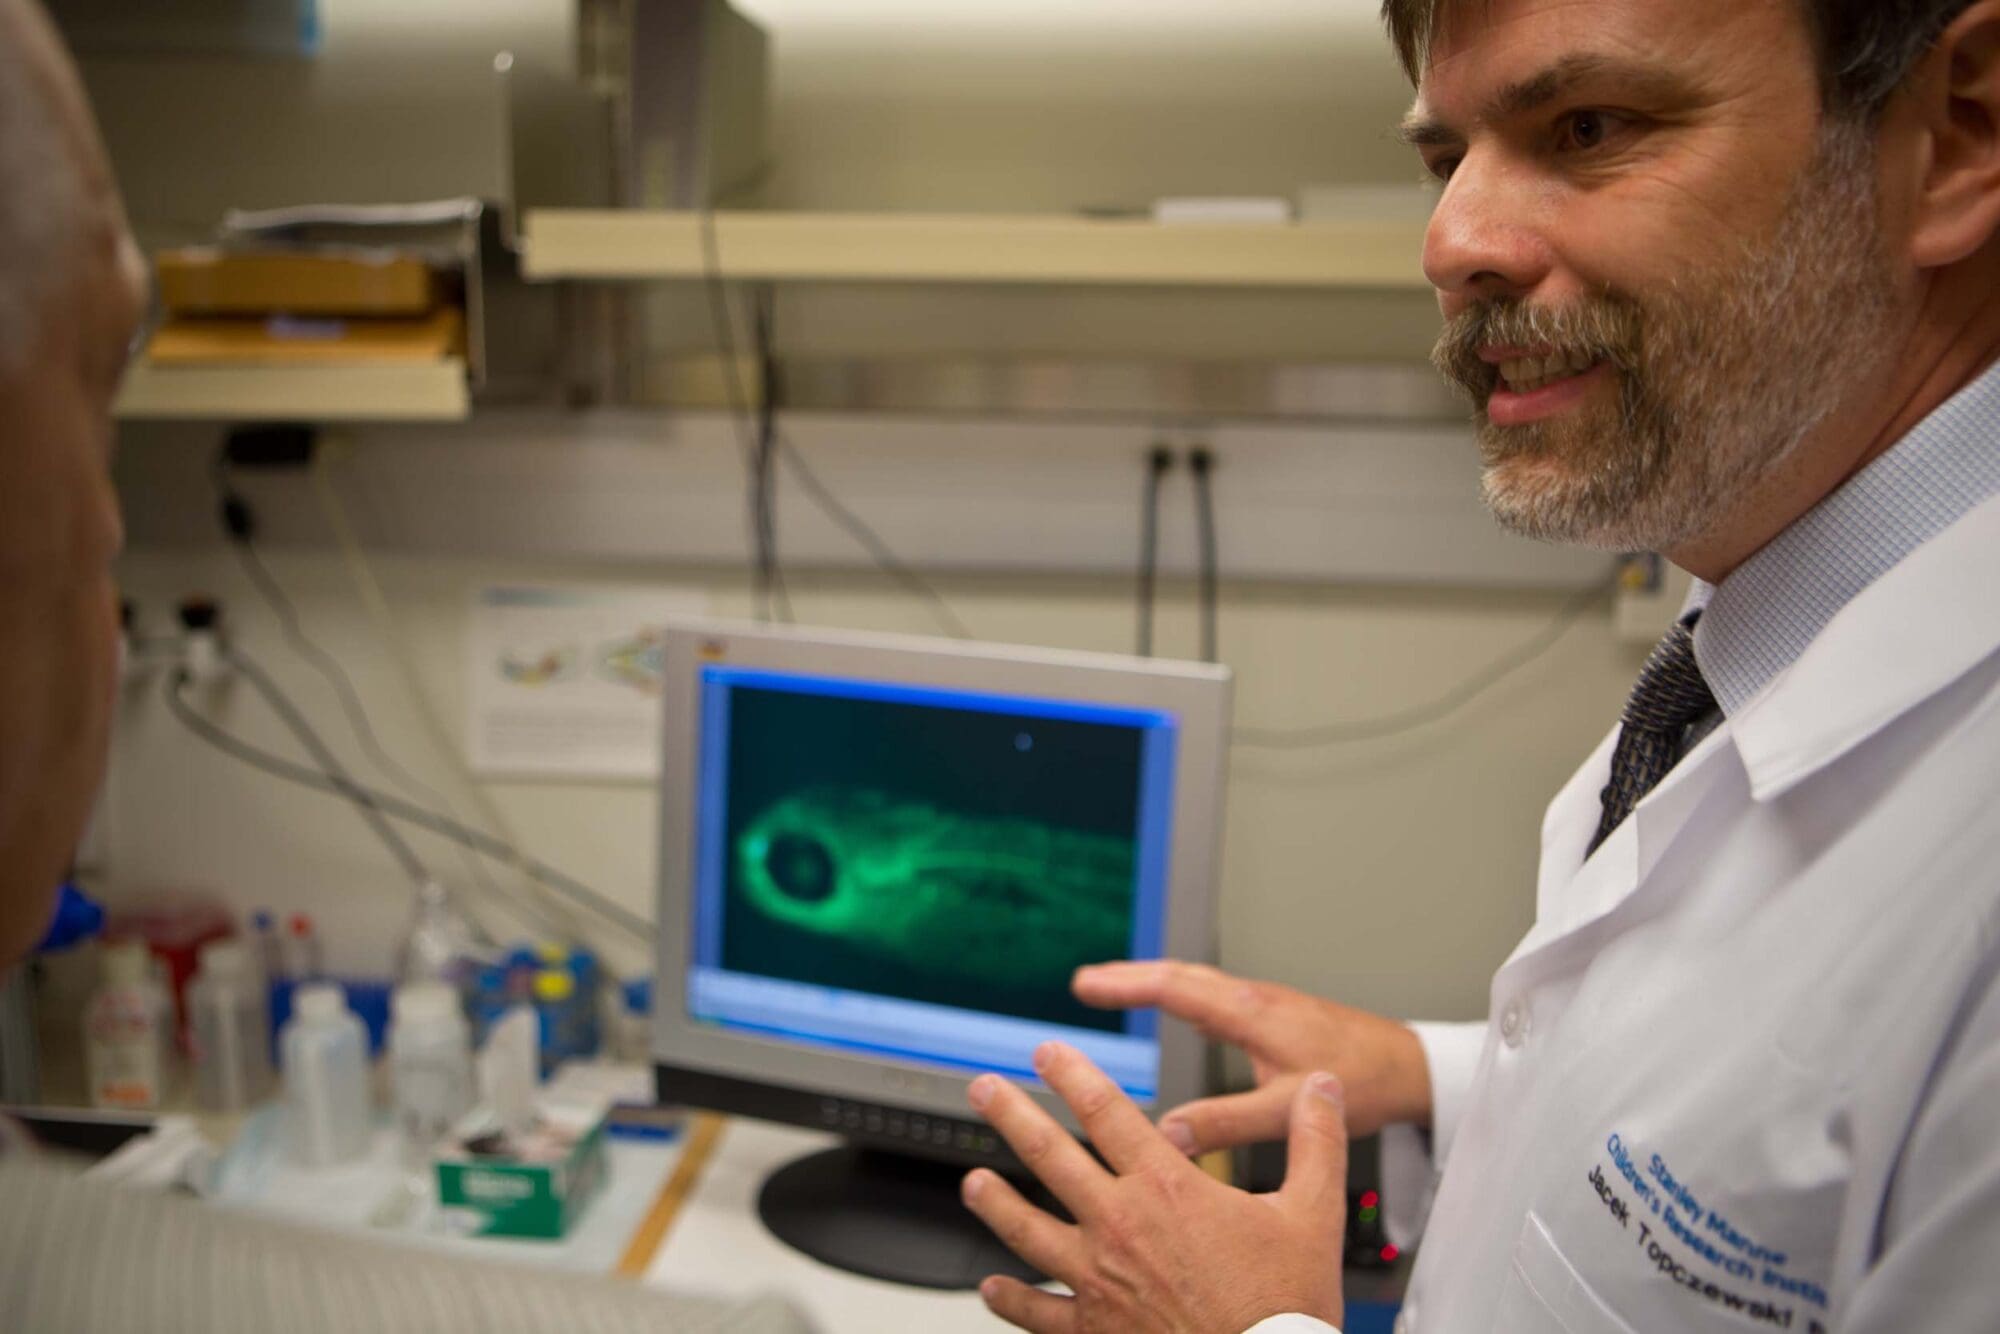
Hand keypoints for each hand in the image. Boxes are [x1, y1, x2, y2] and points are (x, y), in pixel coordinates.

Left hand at [962, 1041, 1346, 1333]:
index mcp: (1167, 1189)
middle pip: (1049, 1156)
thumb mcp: (1314, 1214)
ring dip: (994, 1201)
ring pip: (1026, 1230)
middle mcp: (1120, 1226)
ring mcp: (1098, 1280)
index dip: (1072, 1074)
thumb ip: (1315, 1142)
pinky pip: (1038, 1312)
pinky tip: (990, 1288)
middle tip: (983, 1088)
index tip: (1047, 1052)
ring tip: (973, 1181)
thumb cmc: (1284, 1307)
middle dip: (1011, 1114)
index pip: (1106, 1112)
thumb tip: (1322, 1089)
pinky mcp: (1092, 1330)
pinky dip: (1010, 1299)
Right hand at [1074, 960, 1430, 1152]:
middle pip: (1179, 976)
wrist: (1411, 1066)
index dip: (1126, 986)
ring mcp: (1266, 1004)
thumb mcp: (1287, 1109)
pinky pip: (1216, 995)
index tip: (1085, 986)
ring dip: (1155, 982)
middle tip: (1084, 983)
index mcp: (1252, 1014)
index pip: (1175, 988)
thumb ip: (1226, 1122)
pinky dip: (1183, 995)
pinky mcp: (1276, 1015)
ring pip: (1198, 982)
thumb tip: (1166, 1135)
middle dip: (1130, 976)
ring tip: (1117, 990)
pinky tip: (1180, 1011)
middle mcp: (1254, 1000)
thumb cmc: (1362, 1082)